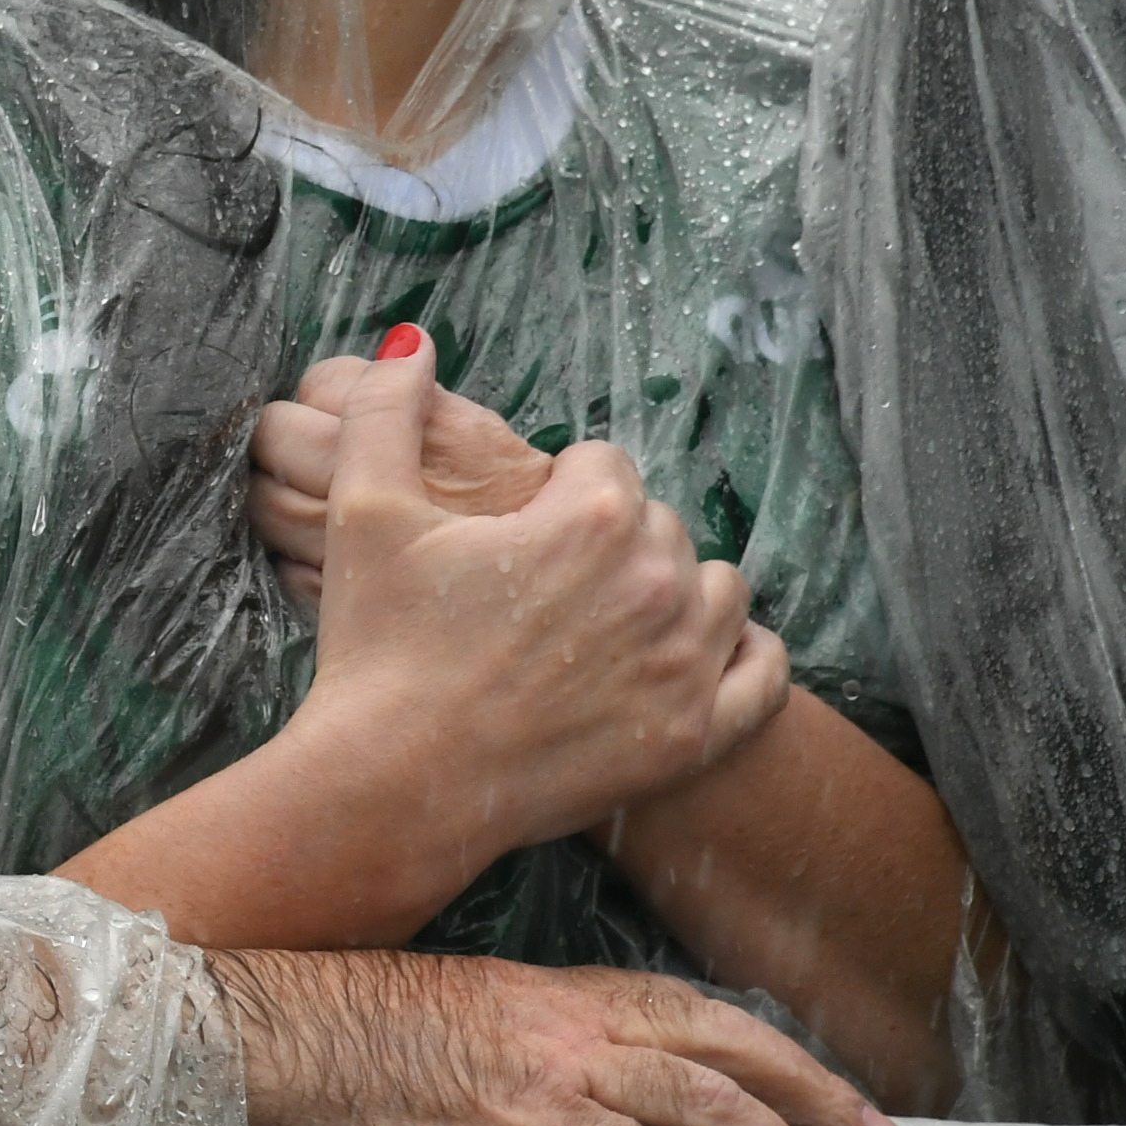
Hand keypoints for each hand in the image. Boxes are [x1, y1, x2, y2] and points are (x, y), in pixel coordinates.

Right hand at [215, 946, 901, 1125]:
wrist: (261, 1038)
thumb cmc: (325, 1036)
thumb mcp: (441, 1020)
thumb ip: (515, 1049)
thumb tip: (554, 1098)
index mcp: (548, 990)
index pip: (692, 1011)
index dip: (773, 1053)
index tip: (823, 1091)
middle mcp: (571, 1020)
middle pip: (733, 1050)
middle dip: (821, 1103)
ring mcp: (560, 1072)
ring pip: (722, 1113)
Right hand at [275, 329, 790, 867]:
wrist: (392, 783)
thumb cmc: (376, 648)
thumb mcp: (363, 513)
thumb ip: (386, 413)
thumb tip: (410, 342)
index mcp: (589, 517)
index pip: (605, 464)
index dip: (554, 491)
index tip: (516, 529)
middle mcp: (657, 582)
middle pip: (659, 525)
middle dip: (608, 541)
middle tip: (540, 583)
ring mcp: (684, 665)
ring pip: (716, 589)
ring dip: (674, 591)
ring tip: (606, 619)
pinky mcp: (692, 736)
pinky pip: (762, 675)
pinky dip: (739, 658)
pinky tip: (697, 654)